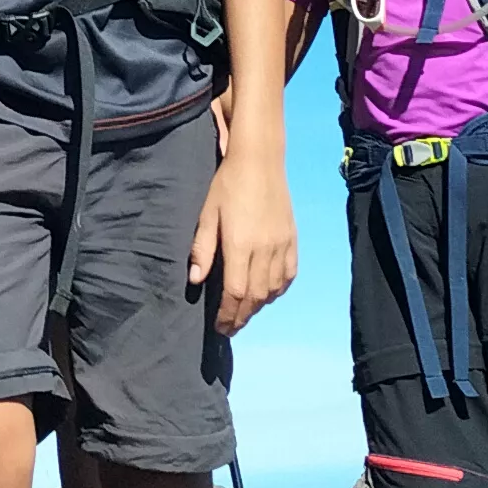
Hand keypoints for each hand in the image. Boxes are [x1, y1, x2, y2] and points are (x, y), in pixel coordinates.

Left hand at [190, 147, 299, 332]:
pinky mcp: (292, 238)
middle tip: (230, 327)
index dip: (227, 314)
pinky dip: (278, 289)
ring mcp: (282, 244)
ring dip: (259, 305)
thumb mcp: (207, 214)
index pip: (235, 293)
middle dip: (242, 316)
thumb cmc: (227, 184)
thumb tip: (195, 281)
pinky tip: (268, 293)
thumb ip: (202, 249)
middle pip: (255, 296)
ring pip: (273, 288)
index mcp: (241, 245)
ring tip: (245, 312)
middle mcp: (265, 249)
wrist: (260, 160)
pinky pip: (289, 274)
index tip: (220, 327)